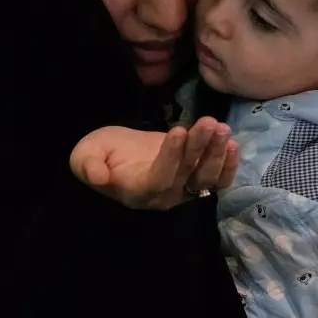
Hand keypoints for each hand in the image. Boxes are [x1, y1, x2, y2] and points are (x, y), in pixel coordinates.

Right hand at [69, 117, 238, 209]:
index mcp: (136, 191)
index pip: (159, 178)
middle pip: (187, 175)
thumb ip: (88, 167)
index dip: (171, 157)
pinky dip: (228, 164)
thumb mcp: (84, 156)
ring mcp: (182, 190)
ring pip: (206, 178)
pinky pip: (217, 179)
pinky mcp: (195, 180)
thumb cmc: (99, 154)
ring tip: (221, 127)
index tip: (179, 130)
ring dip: (217, 153)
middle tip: (208, 122)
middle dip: (200, 148)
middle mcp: (163, 196)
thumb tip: (97, 177)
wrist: (115, 156)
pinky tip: (232, 142)